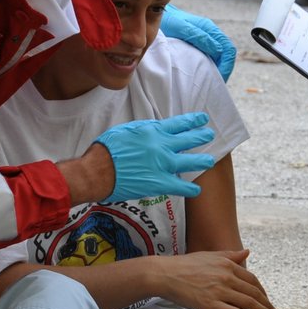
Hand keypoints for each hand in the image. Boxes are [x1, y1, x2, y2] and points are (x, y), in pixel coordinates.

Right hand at [93, 113, 215, 202]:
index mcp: (152, 130)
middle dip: (201, 136)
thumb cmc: (106, 149)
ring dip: (202, 160)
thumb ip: (142, 131)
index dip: (193, 121)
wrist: (97, 171)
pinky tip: (196, 189)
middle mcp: (161, 145)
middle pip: (188, 139)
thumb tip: (151, 131)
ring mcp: (162, 164)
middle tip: (209, 134)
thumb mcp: (125, 130)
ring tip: (210, 160)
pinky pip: (180, 186)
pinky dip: (190, 188)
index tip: (202, 119)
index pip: (179, 123)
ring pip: (190, 161)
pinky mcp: (160, 183)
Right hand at [155, 249, 276, 308]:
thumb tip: (247, 251)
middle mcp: (226, 277)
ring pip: (248, 303)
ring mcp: (219, 290)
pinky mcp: (211, 304)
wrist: (166, 274)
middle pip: (253, 292)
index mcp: (227, 264)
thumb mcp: (210, 256)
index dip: (262, 291)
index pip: (252, 279)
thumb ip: (230, 255)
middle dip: (267, 304)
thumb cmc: (186, 265)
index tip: (267, 300)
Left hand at [160, 5, 235, 80]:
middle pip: (226, 55)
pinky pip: (208, 58)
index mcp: (209, 29)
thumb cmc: (166, 20)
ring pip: (218, 58)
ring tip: (207, 83)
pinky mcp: (196, 46)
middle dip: (223, 71)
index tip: (218, 79)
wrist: (153, 16)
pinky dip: (208, 68)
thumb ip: (199, 36)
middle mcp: (209, 35)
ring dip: (216, 70)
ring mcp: (204, 40)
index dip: (227, 66)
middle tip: (213, 86)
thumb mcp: (181, 27)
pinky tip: (200, 75)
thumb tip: (218, 49)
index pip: (228, 49)